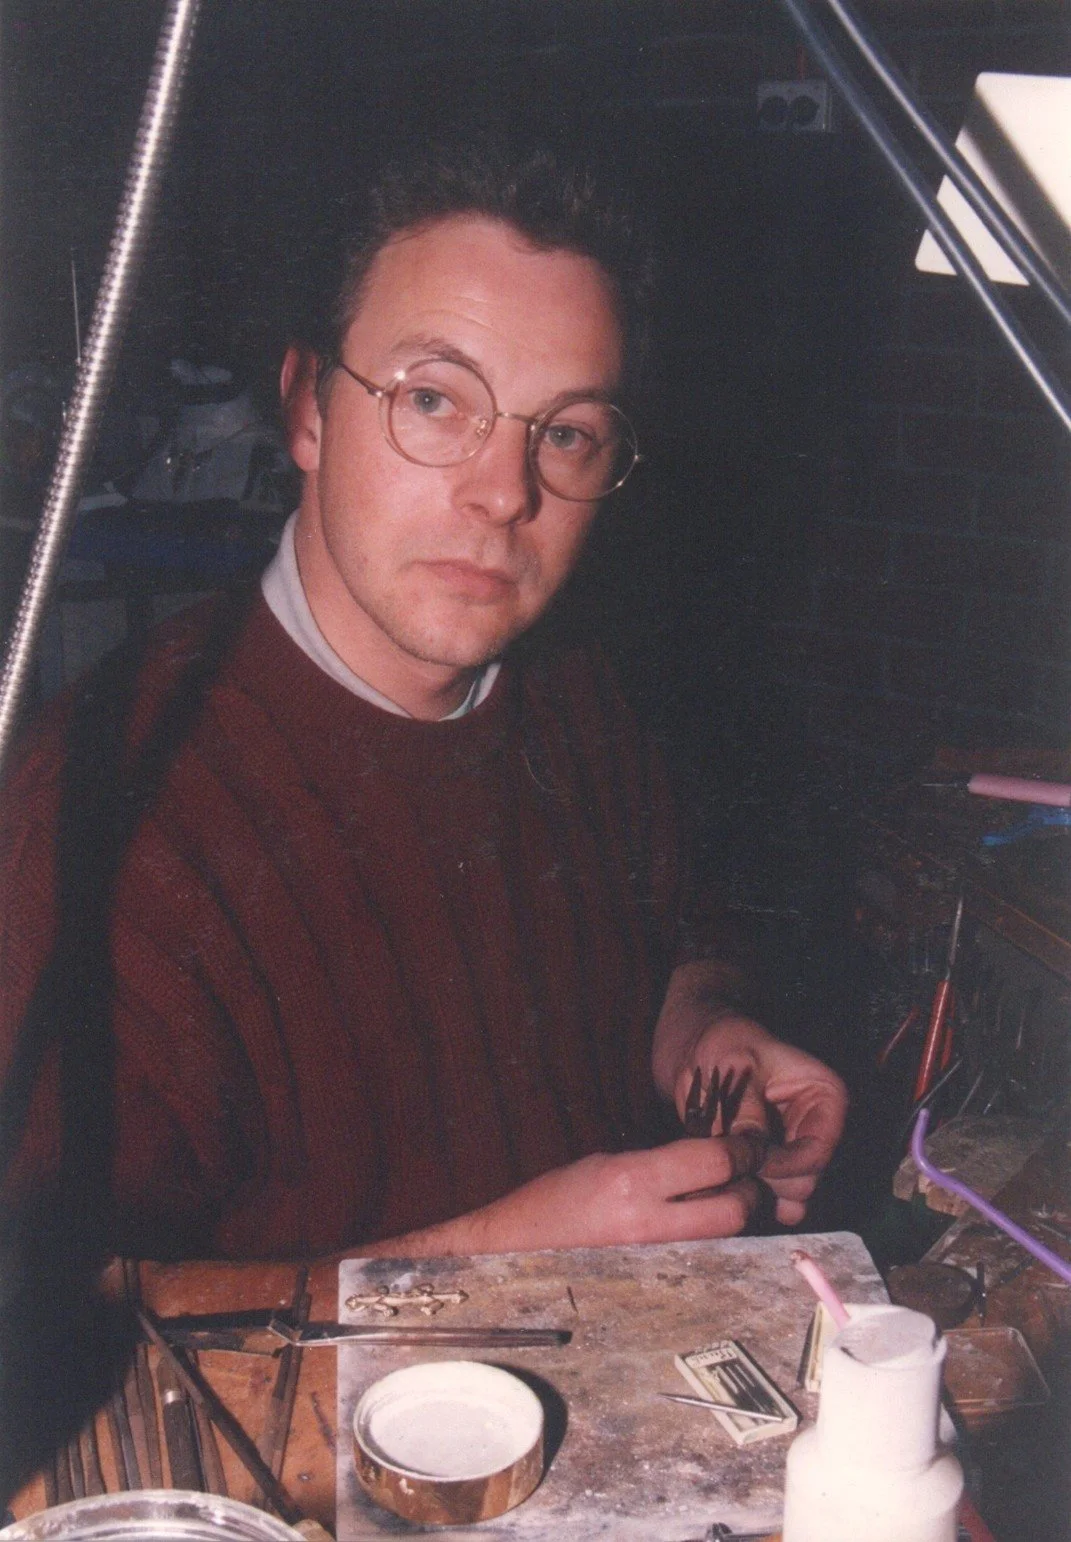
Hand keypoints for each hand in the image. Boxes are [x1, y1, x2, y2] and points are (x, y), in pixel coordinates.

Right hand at [358, 1136, 766, 1260]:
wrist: (511, 1253)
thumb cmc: (555, 1200)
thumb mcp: (607, 1163)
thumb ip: (661, 1164)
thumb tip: (712, 1162)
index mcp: (633, 1180)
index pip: (715, 1161)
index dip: (743, 1150)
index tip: (749, 1145)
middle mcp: (649, 1224)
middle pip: (735, 1209)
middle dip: (751, 1189)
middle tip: (749, 1177)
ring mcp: (653, 1261)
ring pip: (725, 1239)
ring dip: (736, 1220)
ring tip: (729, 1201)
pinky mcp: (654, 1286)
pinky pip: (701, 1261)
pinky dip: (713, 1246)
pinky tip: (705, 1232)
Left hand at [670, 1014, 846, 1225]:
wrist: (695, 1049)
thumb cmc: (721, 1043)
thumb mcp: (732, 1065)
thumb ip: (746, 1109)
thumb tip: (751, 1152)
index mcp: (824, 1096)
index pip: (816, 1152)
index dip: (781, 1166)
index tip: (744, 1161)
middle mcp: (817, 1127)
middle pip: (804, 1181)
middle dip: (765, 1180)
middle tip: (726, 1166)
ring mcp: (795, 1149)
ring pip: (787, 1195)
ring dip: (753, 1191)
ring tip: (720, 1174)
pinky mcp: (772, 1165)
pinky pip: (769, 1197)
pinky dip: (746, 1196)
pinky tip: (721, 1185)